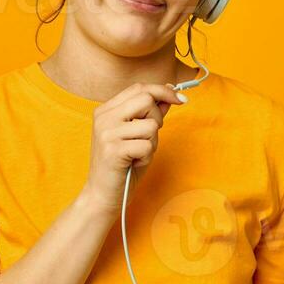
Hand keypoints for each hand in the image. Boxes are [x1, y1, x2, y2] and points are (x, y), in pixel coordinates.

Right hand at [83, 81, 185, 215]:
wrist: (102, 195)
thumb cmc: (122, 166)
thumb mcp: (137, 135)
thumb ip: (150, 114)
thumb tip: (170, 92)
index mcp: (106, 110)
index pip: (138, 88)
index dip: (163, 91)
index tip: (181, 99)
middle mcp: (103, 118)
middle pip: (146, 99)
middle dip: (158, 117)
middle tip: (149, 137)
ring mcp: (107, 133)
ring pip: (151, 124)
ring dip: (152, 142)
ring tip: (138, 154)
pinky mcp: (113, 150)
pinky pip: (147, 145)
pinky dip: (147, 156)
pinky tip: (134, 163)